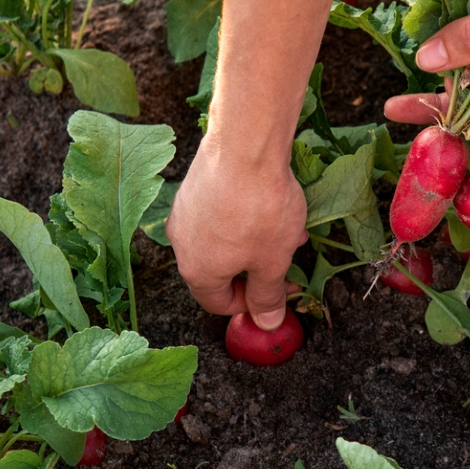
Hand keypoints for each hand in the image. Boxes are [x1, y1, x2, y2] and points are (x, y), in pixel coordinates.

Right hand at [166, 134, 307, 329]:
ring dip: (256, 242)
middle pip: (220, 271)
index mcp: (198, 271)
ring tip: (288, 230)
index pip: (218, 304)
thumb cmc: (259, 209)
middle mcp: (182, 244)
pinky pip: (220, 213)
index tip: (277, 294)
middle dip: (257, 270)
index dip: (251, 305)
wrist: (245, 145)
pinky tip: (272, 203)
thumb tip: (266, 323)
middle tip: (287, 262)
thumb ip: (268, 296)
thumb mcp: (273, 262)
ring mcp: (185, 212)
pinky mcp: (194, 186)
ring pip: (223, 240)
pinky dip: (244, 217)